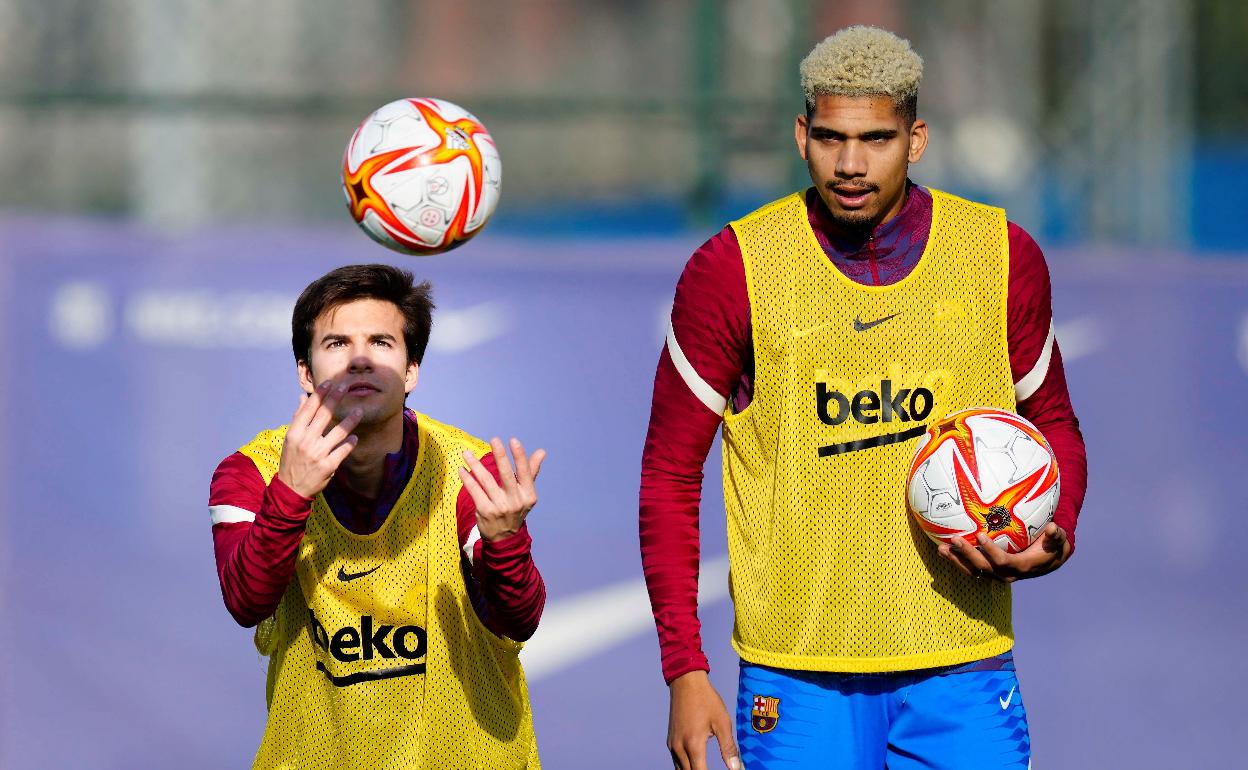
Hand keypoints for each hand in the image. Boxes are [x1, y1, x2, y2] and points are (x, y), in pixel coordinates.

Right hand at [276, 379, 361, 498]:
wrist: (290, 489)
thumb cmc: (291, 460)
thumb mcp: (291, 439)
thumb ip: (298, 418)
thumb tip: (302, 397)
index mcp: (295, 433)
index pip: (308, 409)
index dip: (320, 394)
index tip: (330, 382)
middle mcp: (305, 441)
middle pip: (323, 415)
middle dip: (335, 399)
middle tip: (346, 387)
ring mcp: (317, 454)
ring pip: (337, 432)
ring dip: (350, 421)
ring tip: (359, 411)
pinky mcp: (327, 466)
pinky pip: (342, 451)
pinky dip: (349, 444)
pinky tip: (355, 438)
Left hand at [458, 438, 545, 541]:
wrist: (505, 538)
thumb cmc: (516, 508)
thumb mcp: (527, 493)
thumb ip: (532, 471)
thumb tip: (542, 451)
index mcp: (528, 495)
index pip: (525, 472)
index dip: (520, 456)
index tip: (513, 440)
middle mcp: (516, 501)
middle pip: (507, 475)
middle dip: (500, 456)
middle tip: (494, 439)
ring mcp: (500, 507)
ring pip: (486, 481)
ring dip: (475, 465)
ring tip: (467, 453)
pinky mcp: (485, 512)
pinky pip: (474, 491)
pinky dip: (467, 479)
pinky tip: (462, 469)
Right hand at [667, 670, 741, 769]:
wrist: (686, 683)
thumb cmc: (706, 700)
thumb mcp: (722, 722)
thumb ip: (729, 748)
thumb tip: (737, 768)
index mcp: (693, 744)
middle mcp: (679, 747)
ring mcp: (672, 745)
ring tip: (704, 769)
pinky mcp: (670, 741)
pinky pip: (676, 762)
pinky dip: (685, 768)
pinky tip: (695, 766)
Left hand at [938, 522, 1070, 582]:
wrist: (1048, 562)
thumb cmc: (1052, 548)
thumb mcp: (1059, 542)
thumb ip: (1056, 536)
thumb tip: (1053, 527)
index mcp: (1020, 566)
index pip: (1002, 561)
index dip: (990, 550)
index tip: (980, 535)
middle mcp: (1005, 574)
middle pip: (983, 567)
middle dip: (968, 555)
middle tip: (955, 539)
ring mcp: (995, 574)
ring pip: (973, 571)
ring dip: (956, 560)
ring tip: (940, 548)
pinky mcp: (988, 571)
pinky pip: (970, 568)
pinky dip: (957, 560)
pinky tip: (943, 549)